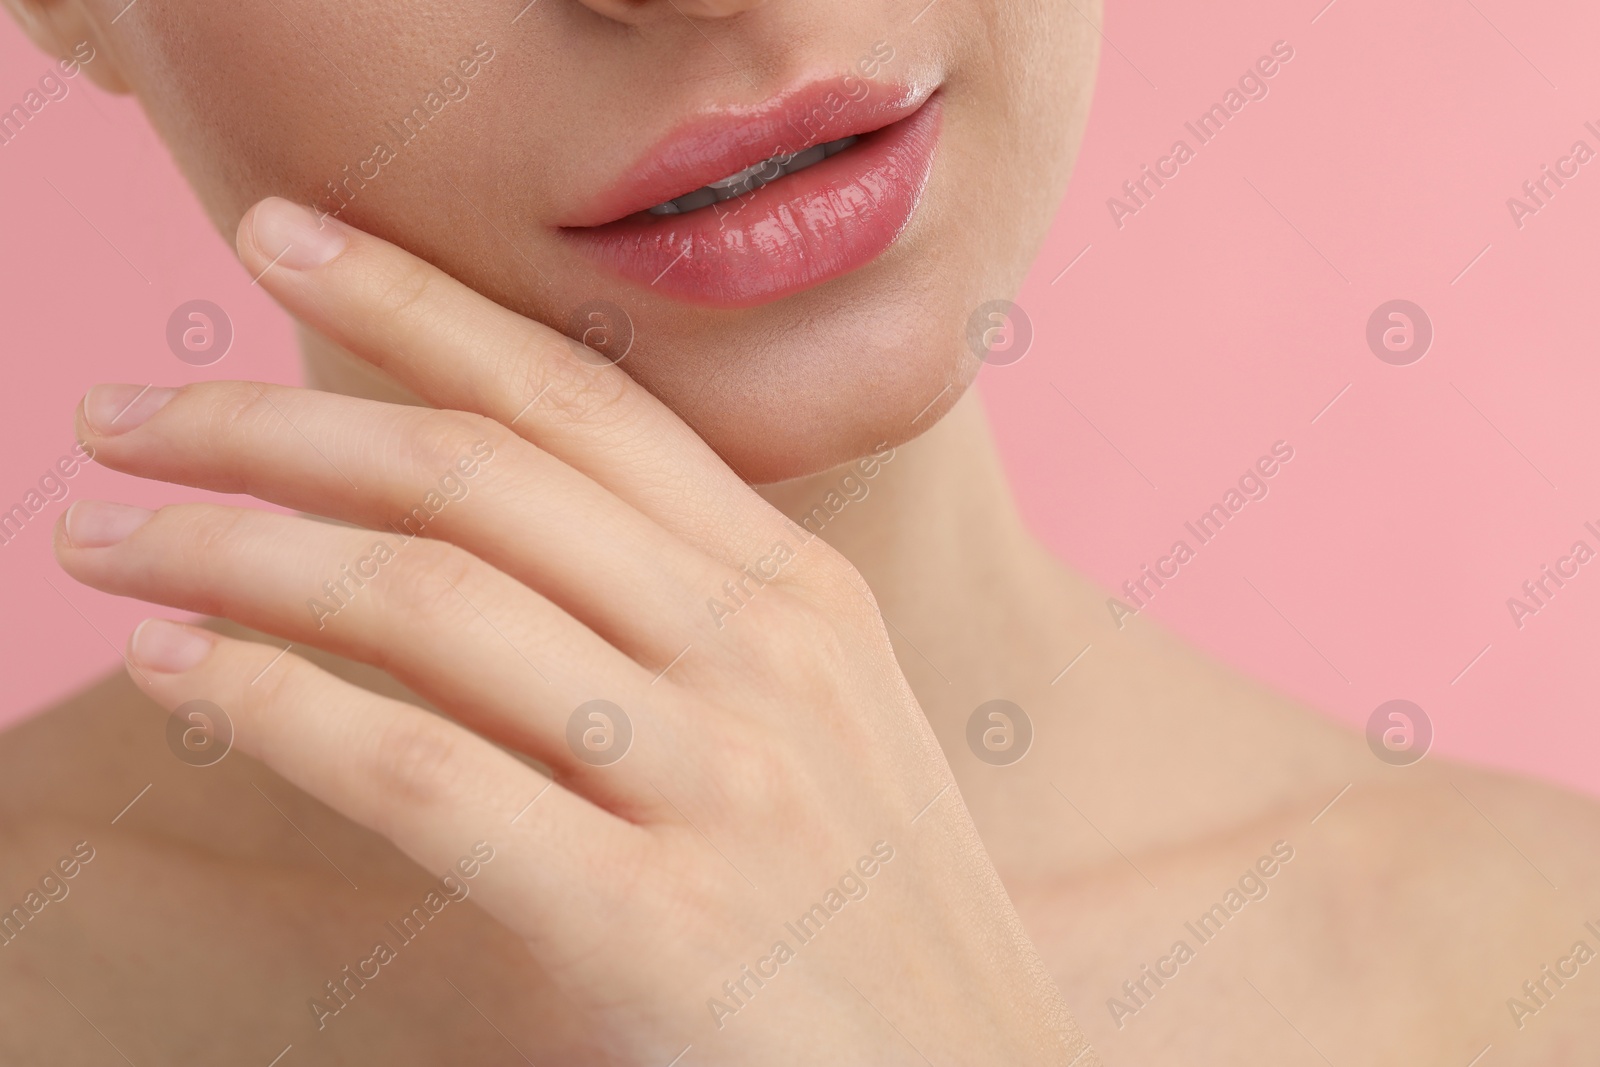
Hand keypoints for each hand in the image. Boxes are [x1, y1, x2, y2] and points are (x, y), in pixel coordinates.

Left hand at [56, 197, 1090, 1064]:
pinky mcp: (655, 924)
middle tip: (116, 413)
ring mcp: (719, 780)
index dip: (415, 298)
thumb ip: (671, 611)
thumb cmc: (864, 903)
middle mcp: (762, 650)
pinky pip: (427, 773)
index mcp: (795, 584)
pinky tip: (181, 672)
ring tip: (103, 536)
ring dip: (233, 546)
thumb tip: (464, 538)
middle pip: (475, 474)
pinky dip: (278, 706)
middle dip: (268, 420)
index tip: (281, 231)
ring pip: (430, 599)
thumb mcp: (806, 713)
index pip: (580, 395)